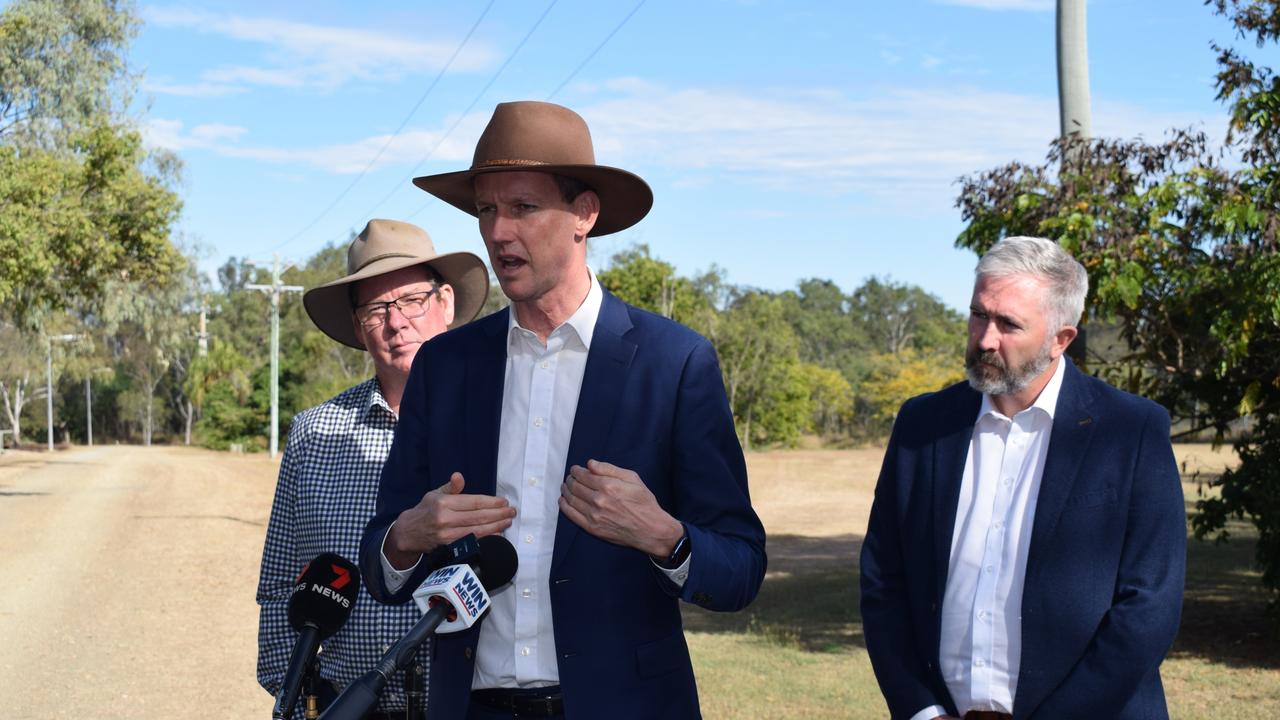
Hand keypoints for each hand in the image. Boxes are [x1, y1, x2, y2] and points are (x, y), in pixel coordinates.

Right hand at [386, 472, 515, 568]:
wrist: (408, 533)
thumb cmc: (425, 510)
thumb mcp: (435, 494)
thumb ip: (451, 487)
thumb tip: (459, 475)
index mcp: (443, 503)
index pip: (473, 502)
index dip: (491, 502)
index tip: (504, 502)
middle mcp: (446, 519)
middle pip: (478, 517)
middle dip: (498, 514)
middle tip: (512, 511)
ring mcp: (448, 535)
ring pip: (478, 530)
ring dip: (496, 526)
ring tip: (508, 521)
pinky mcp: (449, 547)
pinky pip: (472, 542)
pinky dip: (487, 538)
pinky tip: (498, 534)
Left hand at [559, 459, 682, 556]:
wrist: (650, 529)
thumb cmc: (643, 502)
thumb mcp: (632, 479)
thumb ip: (609, 469)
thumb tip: (590, 464)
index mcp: (609, 486)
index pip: (583, 475)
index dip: (576, 470)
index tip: (575, 469)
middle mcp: (599, 500)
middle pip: (575, 486)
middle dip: (570, 479)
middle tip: (570, 478)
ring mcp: (594, 515)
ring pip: (571, 499)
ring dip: (565, 490)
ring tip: (566, 487)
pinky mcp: (592, 528)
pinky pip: (571, 515)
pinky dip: (564, 506)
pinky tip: (563, 500)